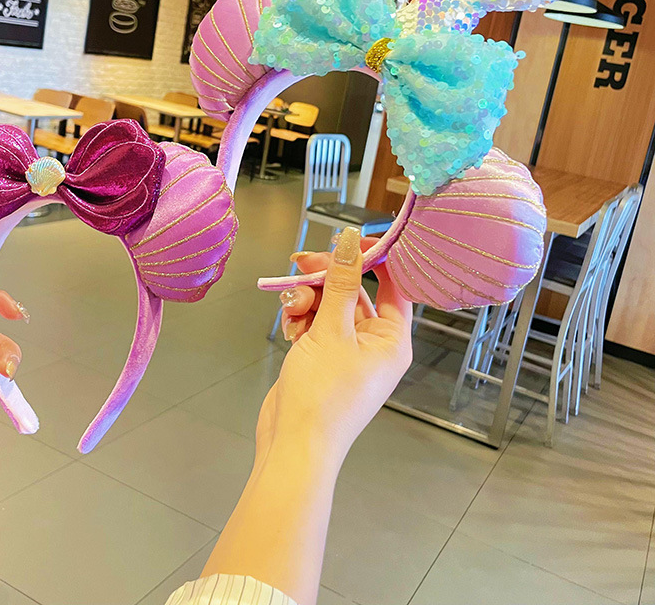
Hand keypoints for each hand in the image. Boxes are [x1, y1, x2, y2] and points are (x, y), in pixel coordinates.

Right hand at [256, 226, 411, 465]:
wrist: (292, 444)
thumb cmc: (322, 395)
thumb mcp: (332, 331)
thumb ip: (340, 282)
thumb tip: (351, 241)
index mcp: (392, 340)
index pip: (395, 285)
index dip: (376, 258)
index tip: (350, 241)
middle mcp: (374, 343)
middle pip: (354, 291)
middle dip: (326, 278)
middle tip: (302, 263)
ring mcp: (347, 351)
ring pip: (329, 304)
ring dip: (307, 299)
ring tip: (292, 309)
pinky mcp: (322, 356)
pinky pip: (314, 322)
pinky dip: (300, 318)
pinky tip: (289, 326)